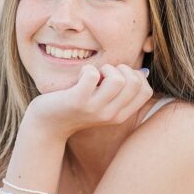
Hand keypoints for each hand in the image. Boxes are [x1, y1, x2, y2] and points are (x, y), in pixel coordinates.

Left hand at [22, 63, 152, 141]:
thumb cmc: (77, 106)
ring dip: (106, 68)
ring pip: (118, 80)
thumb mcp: (103, 102)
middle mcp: (110, 114)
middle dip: (122, 68)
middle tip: (105, 73)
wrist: (47, 124)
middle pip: (135, 82)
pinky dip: (87, 69)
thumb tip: (143, 72)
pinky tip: (80, 76)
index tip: (118, 76)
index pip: (146, 91)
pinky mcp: (77, 101)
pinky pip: (92, 75)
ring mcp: (94, 109)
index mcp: (120, 115)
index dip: (136, 75)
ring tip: (94, 74)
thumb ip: (121, 91)